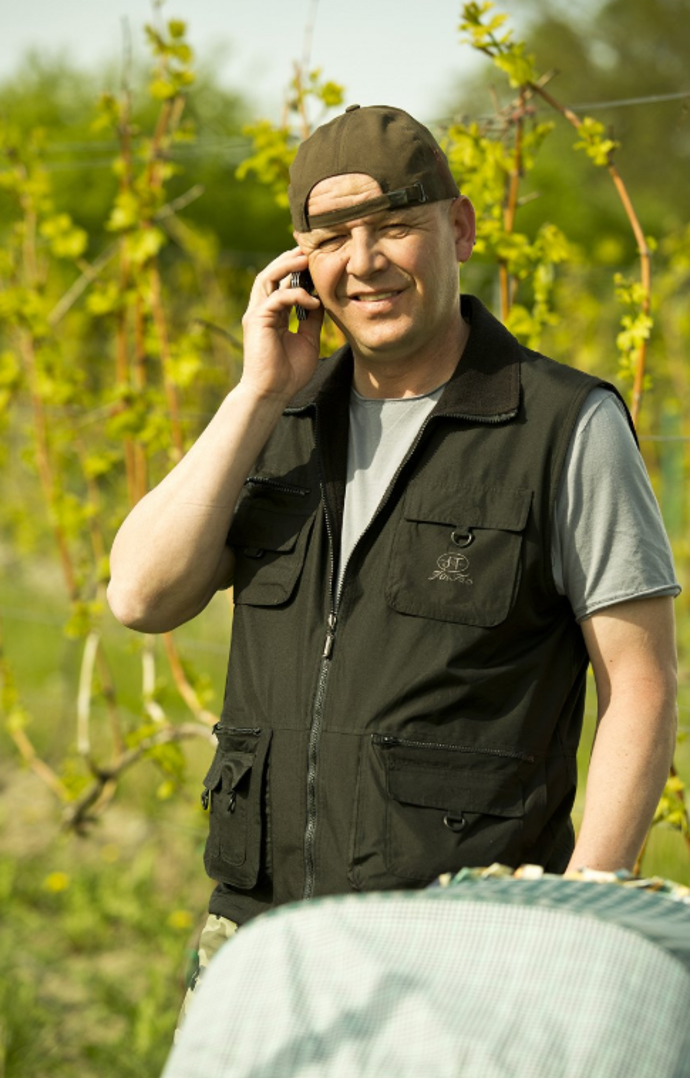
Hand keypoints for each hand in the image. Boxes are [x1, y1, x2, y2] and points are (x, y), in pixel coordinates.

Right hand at [240, 247, 323, 403]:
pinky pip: (277, 297)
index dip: (296, 269)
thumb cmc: (288, 372)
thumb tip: (321, 300)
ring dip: (287, 265)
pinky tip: (313, 301)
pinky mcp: (257, 319)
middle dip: (289, 259)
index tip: (315, 261)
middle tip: (310, 249)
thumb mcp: (307, 340)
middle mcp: (262, 310)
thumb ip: (311, 319)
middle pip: (272, 273)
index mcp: (273, 314)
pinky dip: (296, 295)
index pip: (282, 283)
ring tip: (306, 259)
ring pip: (268, 277)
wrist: (272, 393)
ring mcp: (257, 313)